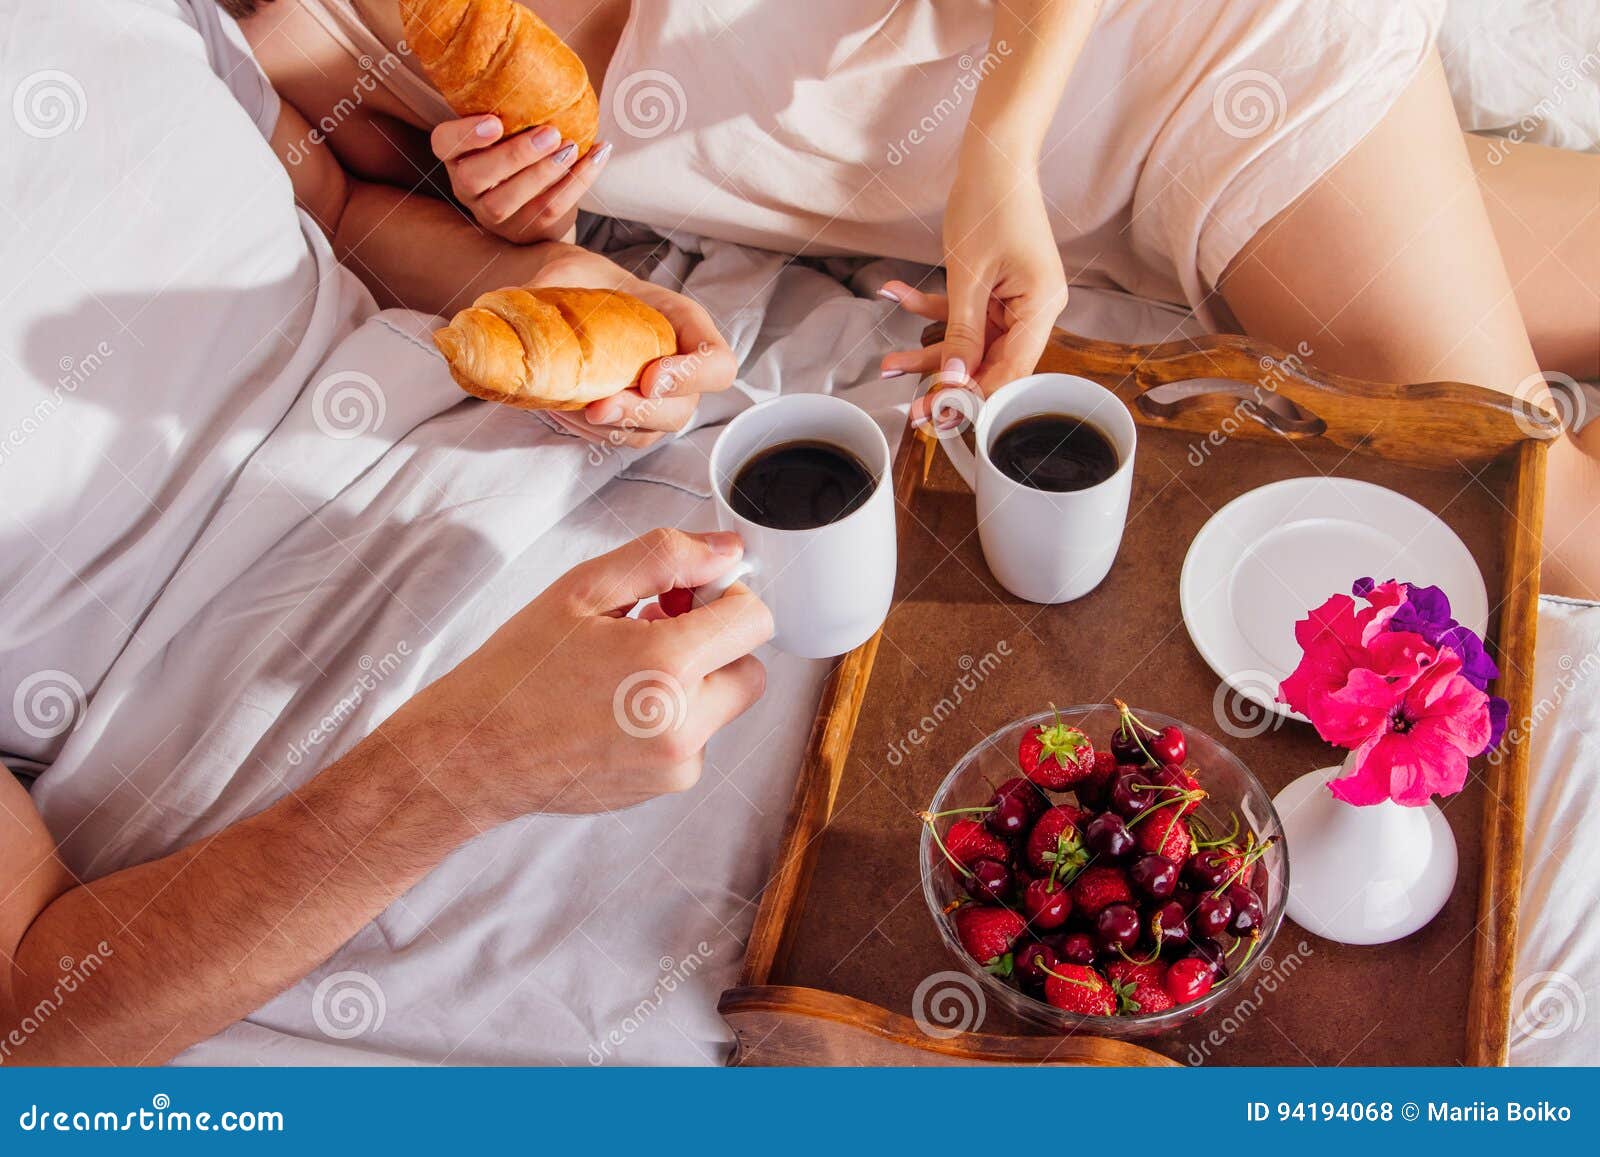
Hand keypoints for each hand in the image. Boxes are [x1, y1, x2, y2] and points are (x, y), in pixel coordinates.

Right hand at [414, 529, 771, 816]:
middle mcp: (682, 724)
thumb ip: (665, 559)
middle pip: (750, 667)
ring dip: (695, 681)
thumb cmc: (518, 670)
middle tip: (655, 628)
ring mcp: (677, 763)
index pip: (755, 620)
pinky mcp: (666, 786)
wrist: (474, 752)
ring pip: (725, 704)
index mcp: (666, 666)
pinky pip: (698, 737)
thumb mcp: (583, 589)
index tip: (689, 596)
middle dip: (715, 644)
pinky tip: (618, 707)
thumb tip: (727, 551)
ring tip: (625, 670)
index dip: (728, 597)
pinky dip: (674, 717)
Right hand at [431, 115, 611, 244]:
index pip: (442, 144)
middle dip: (514, 154)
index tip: (495, 122)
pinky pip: (549, 210)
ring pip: (508, 200)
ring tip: (571, 147)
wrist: (541, 201)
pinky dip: (576, 183)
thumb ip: (511, 106)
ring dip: (543, 172)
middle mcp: (466, 188)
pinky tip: (595, 156)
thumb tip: (540, 60)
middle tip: (549, 133)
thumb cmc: (523, 151)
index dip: (465, 135)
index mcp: (456, 156)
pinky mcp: (525, 230)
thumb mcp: (509, 128)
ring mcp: (493, 215)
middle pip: (476, 177)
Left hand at [528, 245, 738, 448]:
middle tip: (598, 407)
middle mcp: (679, 366)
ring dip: (613, 428)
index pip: (717, 363)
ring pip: (652, 430)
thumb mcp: (566, 270)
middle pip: (685, 408)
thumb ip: (551, 286)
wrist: (560, 299)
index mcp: (683, 323)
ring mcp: (657, 398)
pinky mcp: (629, 417)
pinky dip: (593, 432)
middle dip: (642, 413)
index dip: (692, 376)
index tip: (649, 377)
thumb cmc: (576, 279)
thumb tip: (519, 311)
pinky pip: (622, 438)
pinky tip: (564, 411)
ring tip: (571, 409)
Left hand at [881, 150, 1066, 395]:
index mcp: (1041, 309)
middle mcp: (1035, 310)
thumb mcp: (968, 276)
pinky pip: (963, 314)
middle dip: (946, 381)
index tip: (941, 418)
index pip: (1011, 373)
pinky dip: (930, 310)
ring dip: (930, 350)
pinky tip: (895, 295)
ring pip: (970, 342)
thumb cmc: (989, 205)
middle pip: (990, 363)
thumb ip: (962, 333)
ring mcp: (1015, 301)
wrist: (992, 156)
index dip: (976, 398)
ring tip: (888, 362)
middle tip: (911, 410)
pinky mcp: (996, 290)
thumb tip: (955, 382)